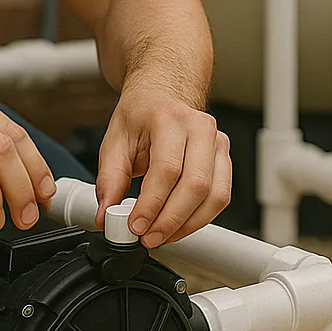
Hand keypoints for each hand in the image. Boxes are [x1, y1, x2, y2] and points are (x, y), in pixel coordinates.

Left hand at [93, 85, 230, 247]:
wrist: (163, 93)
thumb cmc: (141, 114)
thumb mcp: (115, 140)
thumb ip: (109, 180)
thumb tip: (106, 216)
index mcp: (169, 118)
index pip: (167, 169)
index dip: (152, 204)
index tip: (135, 225)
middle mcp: (200, 128)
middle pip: (196, 185)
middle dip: (171, 220)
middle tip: (148, 237)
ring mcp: (218, 141)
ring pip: (215, 195)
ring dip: (188, 224)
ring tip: (162, 236)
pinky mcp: (224, 157)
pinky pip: (221, 196)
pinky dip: (201, 218)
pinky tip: (179, 225)